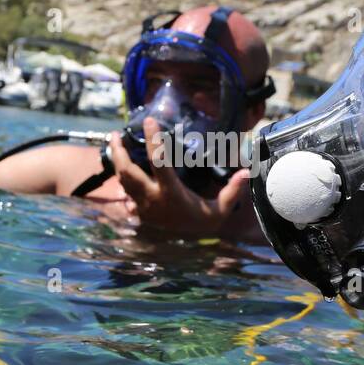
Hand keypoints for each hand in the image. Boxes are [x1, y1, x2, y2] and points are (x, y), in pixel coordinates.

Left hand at [109, 117, 249, 236]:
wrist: (189, 243)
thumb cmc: (205, 220)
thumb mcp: (221, 208)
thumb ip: (232, 190)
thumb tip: (247, 171)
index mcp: (171, 192)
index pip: (159, 161)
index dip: (153, 139)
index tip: (149, 121)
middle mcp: (153, 198)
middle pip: (128, 171)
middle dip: (119, 152)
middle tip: (115, 134)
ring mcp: (143, 206)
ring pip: (123, 181)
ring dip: (117, 161)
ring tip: (115, 143)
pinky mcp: (139, 211)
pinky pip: (125, 192)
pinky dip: (122, 179)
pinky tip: (121, 166)